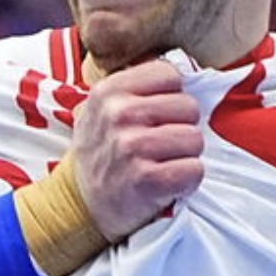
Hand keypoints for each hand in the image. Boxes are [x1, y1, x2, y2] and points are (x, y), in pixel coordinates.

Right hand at [70, 57, 204, 239]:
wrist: (81, 206)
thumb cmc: (102, 153)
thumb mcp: (102, 110)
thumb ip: (135, 88)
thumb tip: (185, 69)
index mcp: (108, 91)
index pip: (169, 74)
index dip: (171, 97)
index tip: (156, 117)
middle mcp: (118, 114)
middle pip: (188, 106)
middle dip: (181, 127)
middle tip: (160, 146)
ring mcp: (131, 147)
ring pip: (195, 138)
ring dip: (185, 156)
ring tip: (162, 164)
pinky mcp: (146, 180)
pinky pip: (194, 169)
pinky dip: (187, 181)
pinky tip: (167, 183)